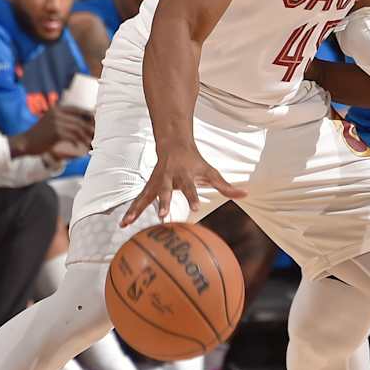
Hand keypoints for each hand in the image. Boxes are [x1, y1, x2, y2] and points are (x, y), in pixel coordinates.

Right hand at [15, 104, 94, 159]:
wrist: (25, 142)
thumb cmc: (40, 135)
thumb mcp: (51, 123)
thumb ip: (64, 121)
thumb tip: (83, 125)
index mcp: (57, 109)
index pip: (78, 110)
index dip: (89, 116)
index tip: (96, 123)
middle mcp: (57, 113)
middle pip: (80, 120)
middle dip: (90, 129)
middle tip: (96, 136)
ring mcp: (56, 122)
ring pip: (78, 129)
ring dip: (85, 137)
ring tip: (90, 143)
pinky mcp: (56, 132)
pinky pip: (72, 137)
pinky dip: (78, 142)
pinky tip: (79, 146)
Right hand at [119, 141, 247, 225]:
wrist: (173, 144)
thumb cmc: (195, 162)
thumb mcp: (211, 172)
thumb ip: (226, 186)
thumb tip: (245, 194)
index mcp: (185, 175)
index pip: (190, 186)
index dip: (193, 197)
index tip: (196, 208)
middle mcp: (168, 177)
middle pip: (165, 190)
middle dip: (164, 202)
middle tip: (163, 215)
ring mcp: (156, 182)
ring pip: (145, 196)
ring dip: (137, 209)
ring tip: (128, 223)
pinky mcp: (148, 187)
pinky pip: (138, 201)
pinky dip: (131, 211)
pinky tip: (123, 224)